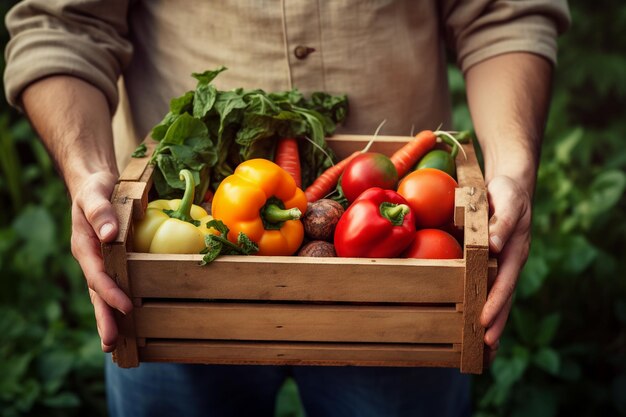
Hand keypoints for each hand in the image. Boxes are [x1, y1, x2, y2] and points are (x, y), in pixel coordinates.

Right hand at [70, 171, 132, 351]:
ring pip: (102, 294)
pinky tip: (127, 320)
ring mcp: (99, 262)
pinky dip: (117, 303)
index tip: (127, 306)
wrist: (94, 184)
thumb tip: (109, 234)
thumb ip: (100, 212)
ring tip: (114, 345)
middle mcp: (91, 259)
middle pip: (96, 293)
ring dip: (108, 317)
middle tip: (112, 344)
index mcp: (85, 246)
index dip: (111, 292)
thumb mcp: (95, 194)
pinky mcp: (110, 261)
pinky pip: (113, 285)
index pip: (98, 275)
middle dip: (104, 318)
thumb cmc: (95, 188)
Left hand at [480, 175, 532, 362]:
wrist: (509, 187)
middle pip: (503, 297)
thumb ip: (502, 221)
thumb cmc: (507, 193)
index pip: (505, 282)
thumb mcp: (508, 201)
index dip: (495, 302)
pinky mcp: (492, 261)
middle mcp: (509, 262)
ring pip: (496, 295)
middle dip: (495, 322)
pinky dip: (482, 303)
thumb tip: (495, 246)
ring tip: (482, 346)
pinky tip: (471, 318)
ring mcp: (502, 264)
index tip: (484, 321)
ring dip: (490, 319)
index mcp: (515, 250)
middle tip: (486, 347)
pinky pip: (487, 284)